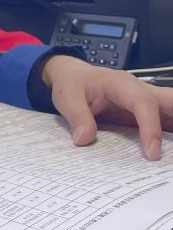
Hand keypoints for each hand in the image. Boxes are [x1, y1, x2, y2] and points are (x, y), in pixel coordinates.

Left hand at [41, 55, 172, 158]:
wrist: (72, 75)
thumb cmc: (72, 82)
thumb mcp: (66, 96)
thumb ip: (77, 116)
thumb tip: (84, 139)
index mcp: (120, 83)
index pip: (144, 103)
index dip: (151, 128)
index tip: (152, 153)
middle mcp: (139, 89)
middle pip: (170, 101)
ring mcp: (145, 100)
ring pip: (171, 110)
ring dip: (172, 130)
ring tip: (170, 154)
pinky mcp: (144, 111)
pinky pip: (164, 121)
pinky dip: (167, 134)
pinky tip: (167, 150)